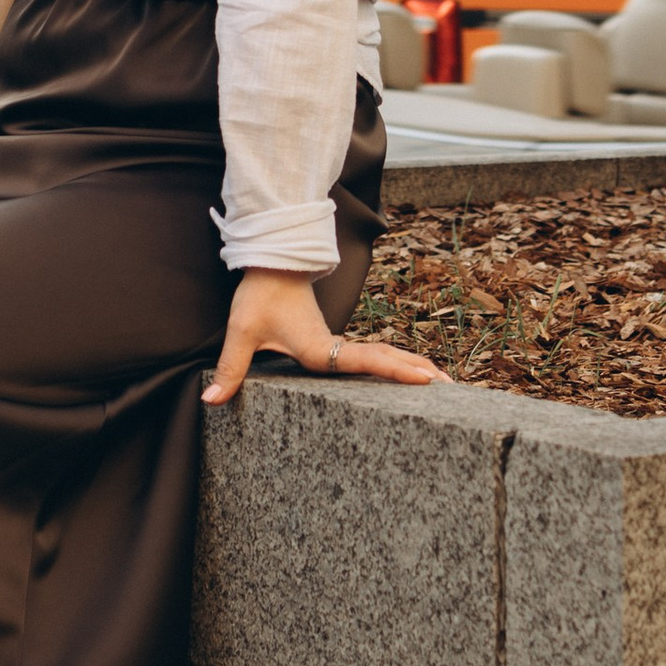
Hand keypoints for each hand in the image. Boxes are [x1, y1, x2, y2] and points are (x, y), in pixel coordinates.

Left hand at [203, 269, 447, 407]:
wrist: (269, 264)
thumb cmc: (259, 295)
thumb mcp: (242, 332)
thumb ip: (231, 369)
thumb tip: (212, 401)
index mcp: (320, 348)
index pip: (365, 361)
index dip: (396, 371)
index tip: (426, 380)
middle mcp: (335, 347)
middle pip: (386, 359)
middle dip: (419, 373)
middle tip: (453, 391)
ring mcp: (337, 343)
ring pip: (383, 354)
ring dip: (411, 366)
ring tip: (443, 384)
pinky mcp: (332, 341)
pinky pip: (371, 354)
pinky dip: (394, 363)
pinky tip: (405, 374)